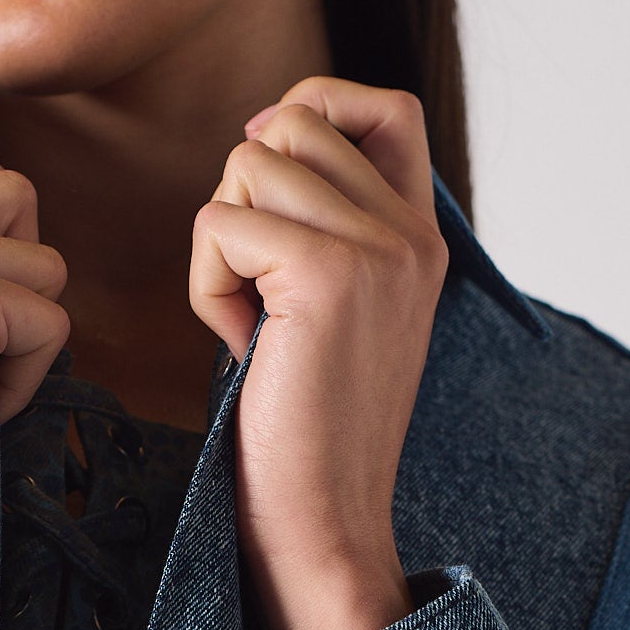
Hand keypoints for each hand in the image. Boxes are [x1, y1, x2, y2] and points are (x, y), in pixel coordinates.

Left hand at [189, 79, 449, 629]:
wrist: (323, 522)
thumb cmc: (307, 430)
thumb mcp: (333, 307)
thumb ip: (323, 220)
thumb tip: (263, 129)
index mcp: (423, 240)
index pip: (383, 107)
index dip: (315, 115)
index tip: (276, 190)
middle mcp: (413, 235)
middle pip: (292, 125)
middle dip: (246, 197)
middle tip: (260, 290)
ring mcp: (377, 250)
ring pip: (248, 165)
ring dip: (221, 248)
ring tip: (254, 325)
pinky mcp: (326, 274)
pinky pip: (217, 224)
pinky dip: (206, 288)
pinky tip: (243, 348)